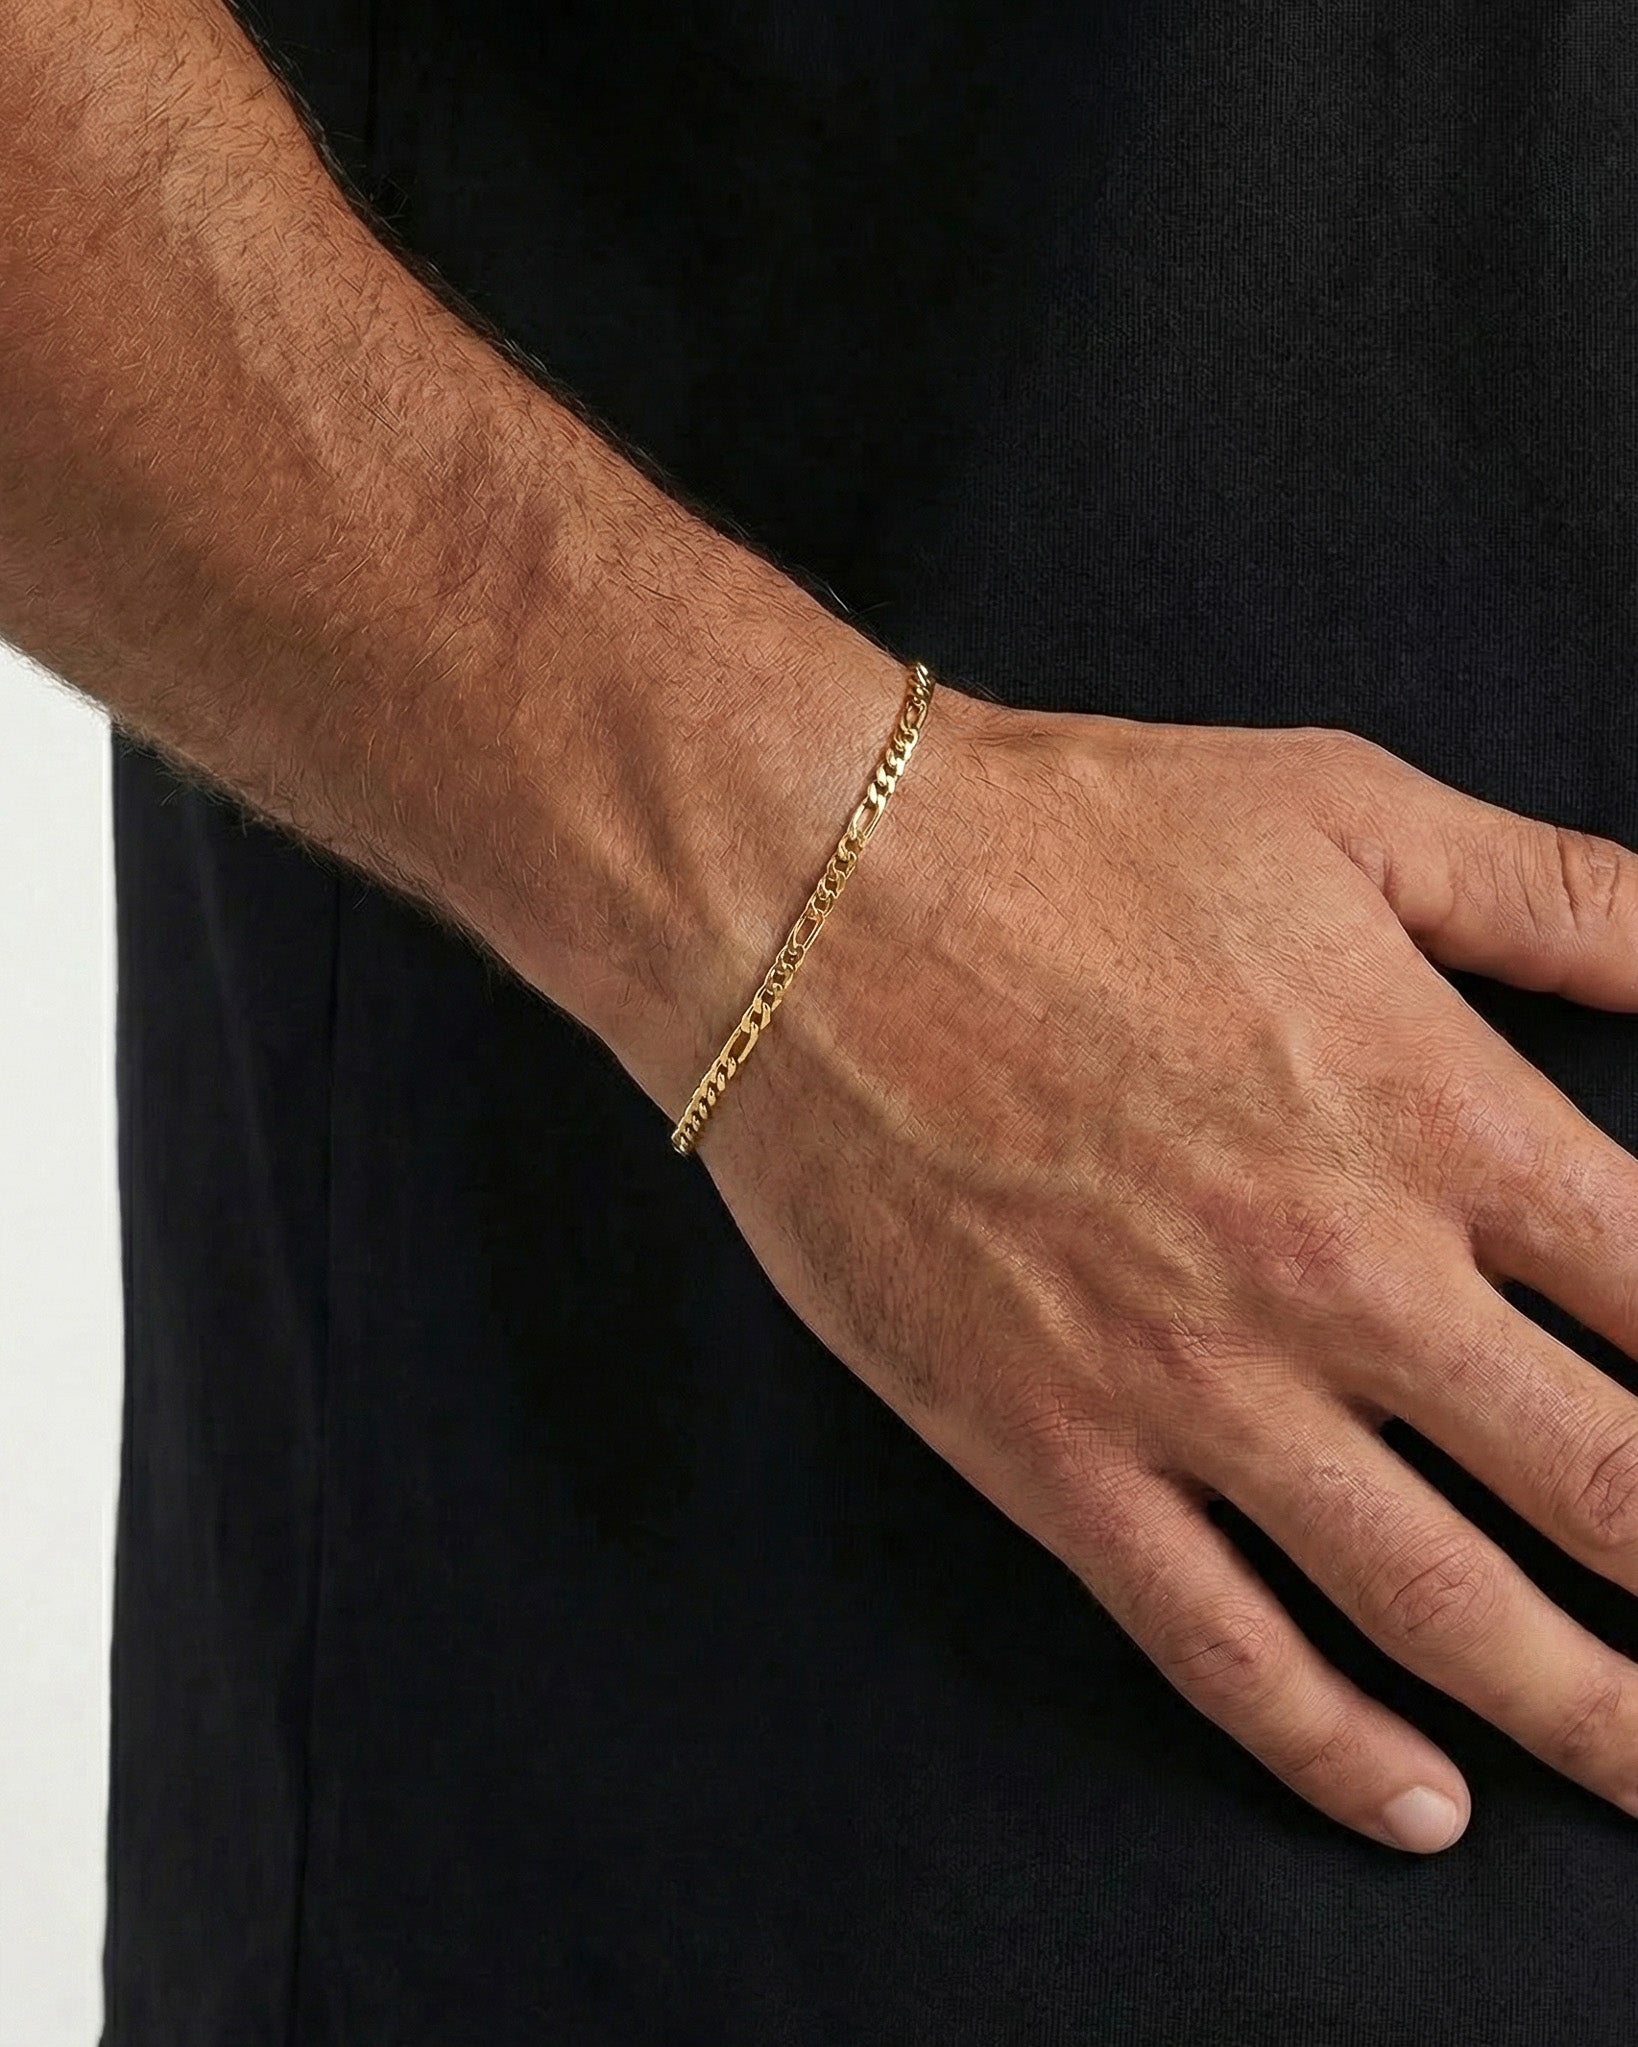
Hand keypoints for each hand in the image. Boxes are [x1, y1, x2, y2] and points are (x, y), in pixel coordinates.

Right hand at [696, 682, 1637, 1853]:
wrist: (807, 897)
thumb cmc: (1071, 836)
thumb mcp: (1351, 809)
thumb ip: (1569, 899)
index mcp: (1443, 1119)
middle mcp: (1346, 1280)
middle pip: (1614, 1492)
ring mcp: (1194, 1385)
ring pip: (1442, 1609)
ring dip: (1591, 1717)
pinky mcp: (1053, 1451)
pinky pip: (1217, 1643)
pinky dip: (1333, 1748)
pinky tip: (1421, 1801)